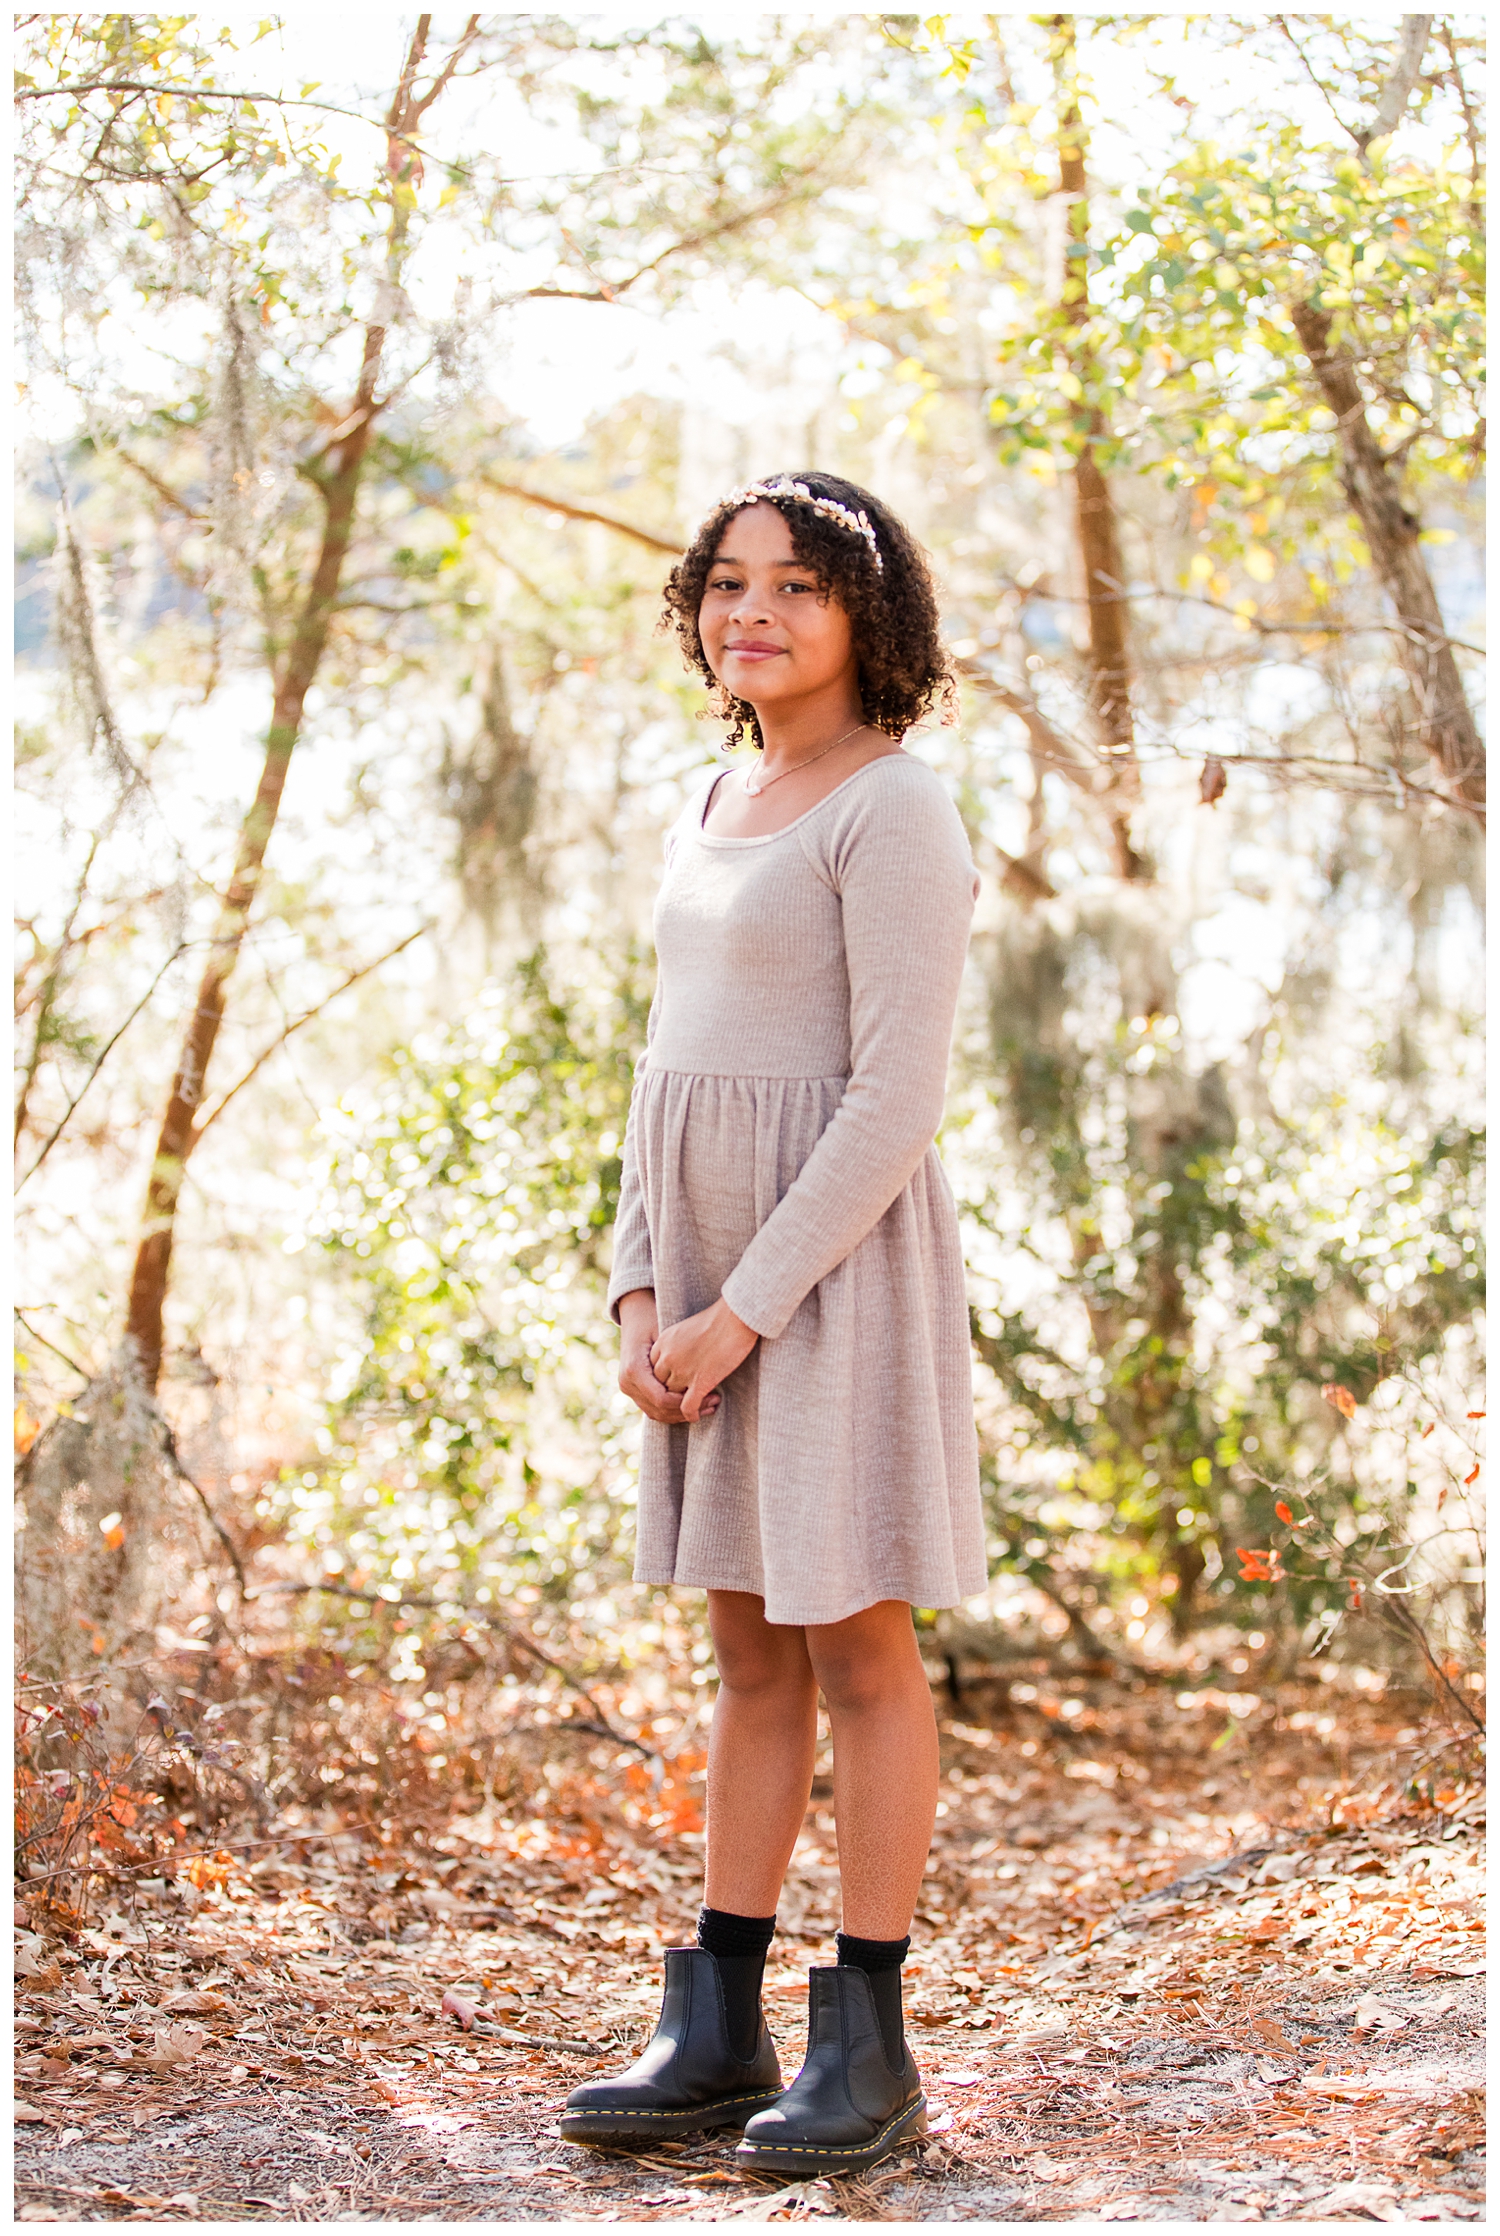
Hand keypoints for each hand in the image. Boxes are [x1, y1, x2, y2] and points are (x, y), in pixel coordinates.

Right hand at [617, 1290, 720, 1425]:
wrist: (635, 1316)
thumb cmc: (653, 1320)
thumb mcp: (665, 1334)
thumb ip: (675, 1357)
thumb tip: (698, 1378)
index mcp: (634, 1369)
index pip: (661, 1398)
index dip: (685, 1403)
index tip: (708, 1398)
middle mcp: (627, 1382)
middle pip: (659, 1410)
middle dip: (686, 1411)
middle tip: (712, 1405)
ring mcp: (628, 1388)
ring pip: (656, 1413)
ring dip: (681, 1415)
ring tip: (707, 1407)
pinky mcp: (633, 1391)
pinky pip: (653, 1408)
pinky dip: (672, 1412)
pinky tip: (693, 1406)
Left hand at [650, 1298, 757, 1423]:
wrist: (735, 1316)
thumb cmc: (720, 1318)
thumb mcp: (689, 1327)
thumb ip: (680, 1343)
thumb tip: (686, 1356)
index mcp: (663, 1342)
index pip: (654, 1369)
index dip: (665, 1379)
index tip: (677, 1382)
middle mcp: (668, 1358)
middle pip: (660, 1385)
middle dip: (671, 1394)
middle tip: (685, 1397)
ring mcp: (682, 1371)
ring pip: (672, 1398)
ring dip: (681, 1405)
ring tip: (697, 1405)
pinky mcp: (700, 1382)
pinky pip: (688, 1407)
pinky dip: (691, 1414)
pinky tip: (697, 1416)